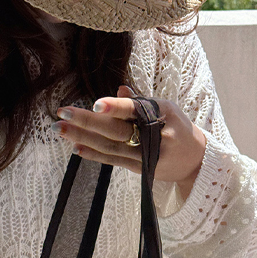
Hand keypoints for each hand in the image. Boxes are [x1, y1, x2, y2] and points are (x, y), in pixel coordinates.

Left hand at [51, 86, 205, 199]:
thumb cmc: (177, 127)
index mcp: (162, 113)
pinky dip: (94, 155)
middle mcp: (156, 135)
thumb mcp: (165, 108)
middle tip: (62, 113)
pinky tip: (76, 148)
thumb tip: (119, 87)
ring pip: (111, 147)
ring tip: (60, 129)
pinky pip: (114, 161)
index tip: (95, 104)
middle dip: (88, 122)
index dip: (116, 107)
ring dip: (83, 138)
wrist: (196, 159)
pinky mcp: (142, 170)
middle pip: (117, 130)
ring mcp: (149, 156)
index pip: (135, 109)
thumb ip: (140, 101)